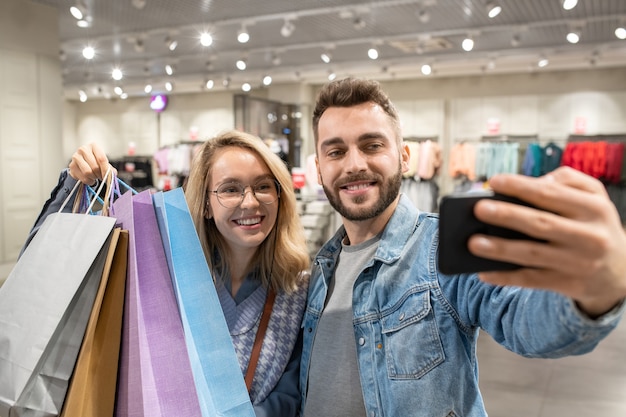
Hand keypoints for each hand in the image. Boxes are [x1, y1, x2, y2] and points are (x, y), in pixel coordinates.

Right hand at [68, 143, 113, 184]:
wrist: (84, 163)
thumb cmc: (96, 161)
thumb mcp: (104, 163)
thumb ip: (110, 168)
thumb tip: (112, 174)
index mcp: (93, 146)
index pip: (101, 159)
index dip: (106, 170)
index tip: (108, 176)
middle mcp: (83, 149)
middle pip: (95, 166)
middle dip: (100, 174)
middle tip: (101, 176)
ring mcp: (75, 157)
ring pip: (87, 172)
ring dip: (94, 177)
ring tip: (95, 176)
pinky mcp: (71, 166)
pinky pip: (83, 177)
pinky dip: (89, 181)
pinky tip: (90, 178)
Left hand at [468, 166, 625, 317]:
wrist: (620, 271)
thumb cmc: (594, 224)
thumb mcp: (595, 197)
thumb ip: (568, 180)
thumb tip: (534, 181)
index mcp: (594, 208)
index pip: (551, 194)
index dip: (520, 187)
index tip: (493, 181)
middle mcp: (589, 236)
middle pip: (541, 224)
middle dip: (507, 216)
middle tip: (479, 209)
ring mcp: (578, 263)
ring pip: (532, 255)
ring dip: (500, 249)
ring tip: (472, 242)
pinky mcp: (567, 284)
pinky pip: (531, 281)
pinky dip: (506, 277)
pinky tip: (483, 271)